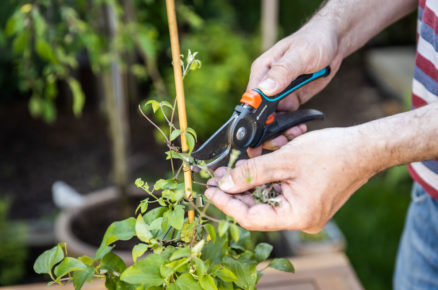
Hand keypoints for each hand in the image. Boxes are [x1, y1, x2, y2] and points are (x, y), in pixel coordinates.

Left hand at [205, 127, 374, 232]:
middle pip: (258, 210)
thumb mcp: (283, 160)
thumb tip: (224, 184)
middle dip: (235, 192)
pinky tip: (252, 170)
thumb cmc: (332, 153)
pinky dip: (265, 183)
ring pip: (267, 202)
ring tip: (230, 170)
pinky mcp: (308, 202)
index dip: (226, 204)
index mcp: (297, 216)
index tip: (209, 190)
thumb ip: (251, 173)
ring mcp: (306, 212)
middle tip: (217, 176)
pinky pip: (279, 196)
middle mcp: (301, 220)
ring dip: (249, 185)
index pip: (251, 218)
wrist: (364, 148)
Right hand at [247, 18, 343, 155]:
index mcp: (262, 72)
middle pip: (259, 115)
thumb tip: (264, 90)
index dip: (252, 120)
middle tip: (279, 142)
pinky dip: (291, 127)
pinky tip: (301, 128)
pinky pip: (286, 119)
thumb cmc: (315, 41)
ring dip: (281, 131)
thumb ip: (282, 72)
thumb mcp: (300, 55)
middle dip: (267, 131)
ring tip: (295, 133)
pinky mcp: (291, 100)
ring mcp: (278, 94)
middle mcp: (266, 85)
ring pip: (272, 121)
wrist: (334, 42)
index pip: (250, 100)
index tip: (258, 135)